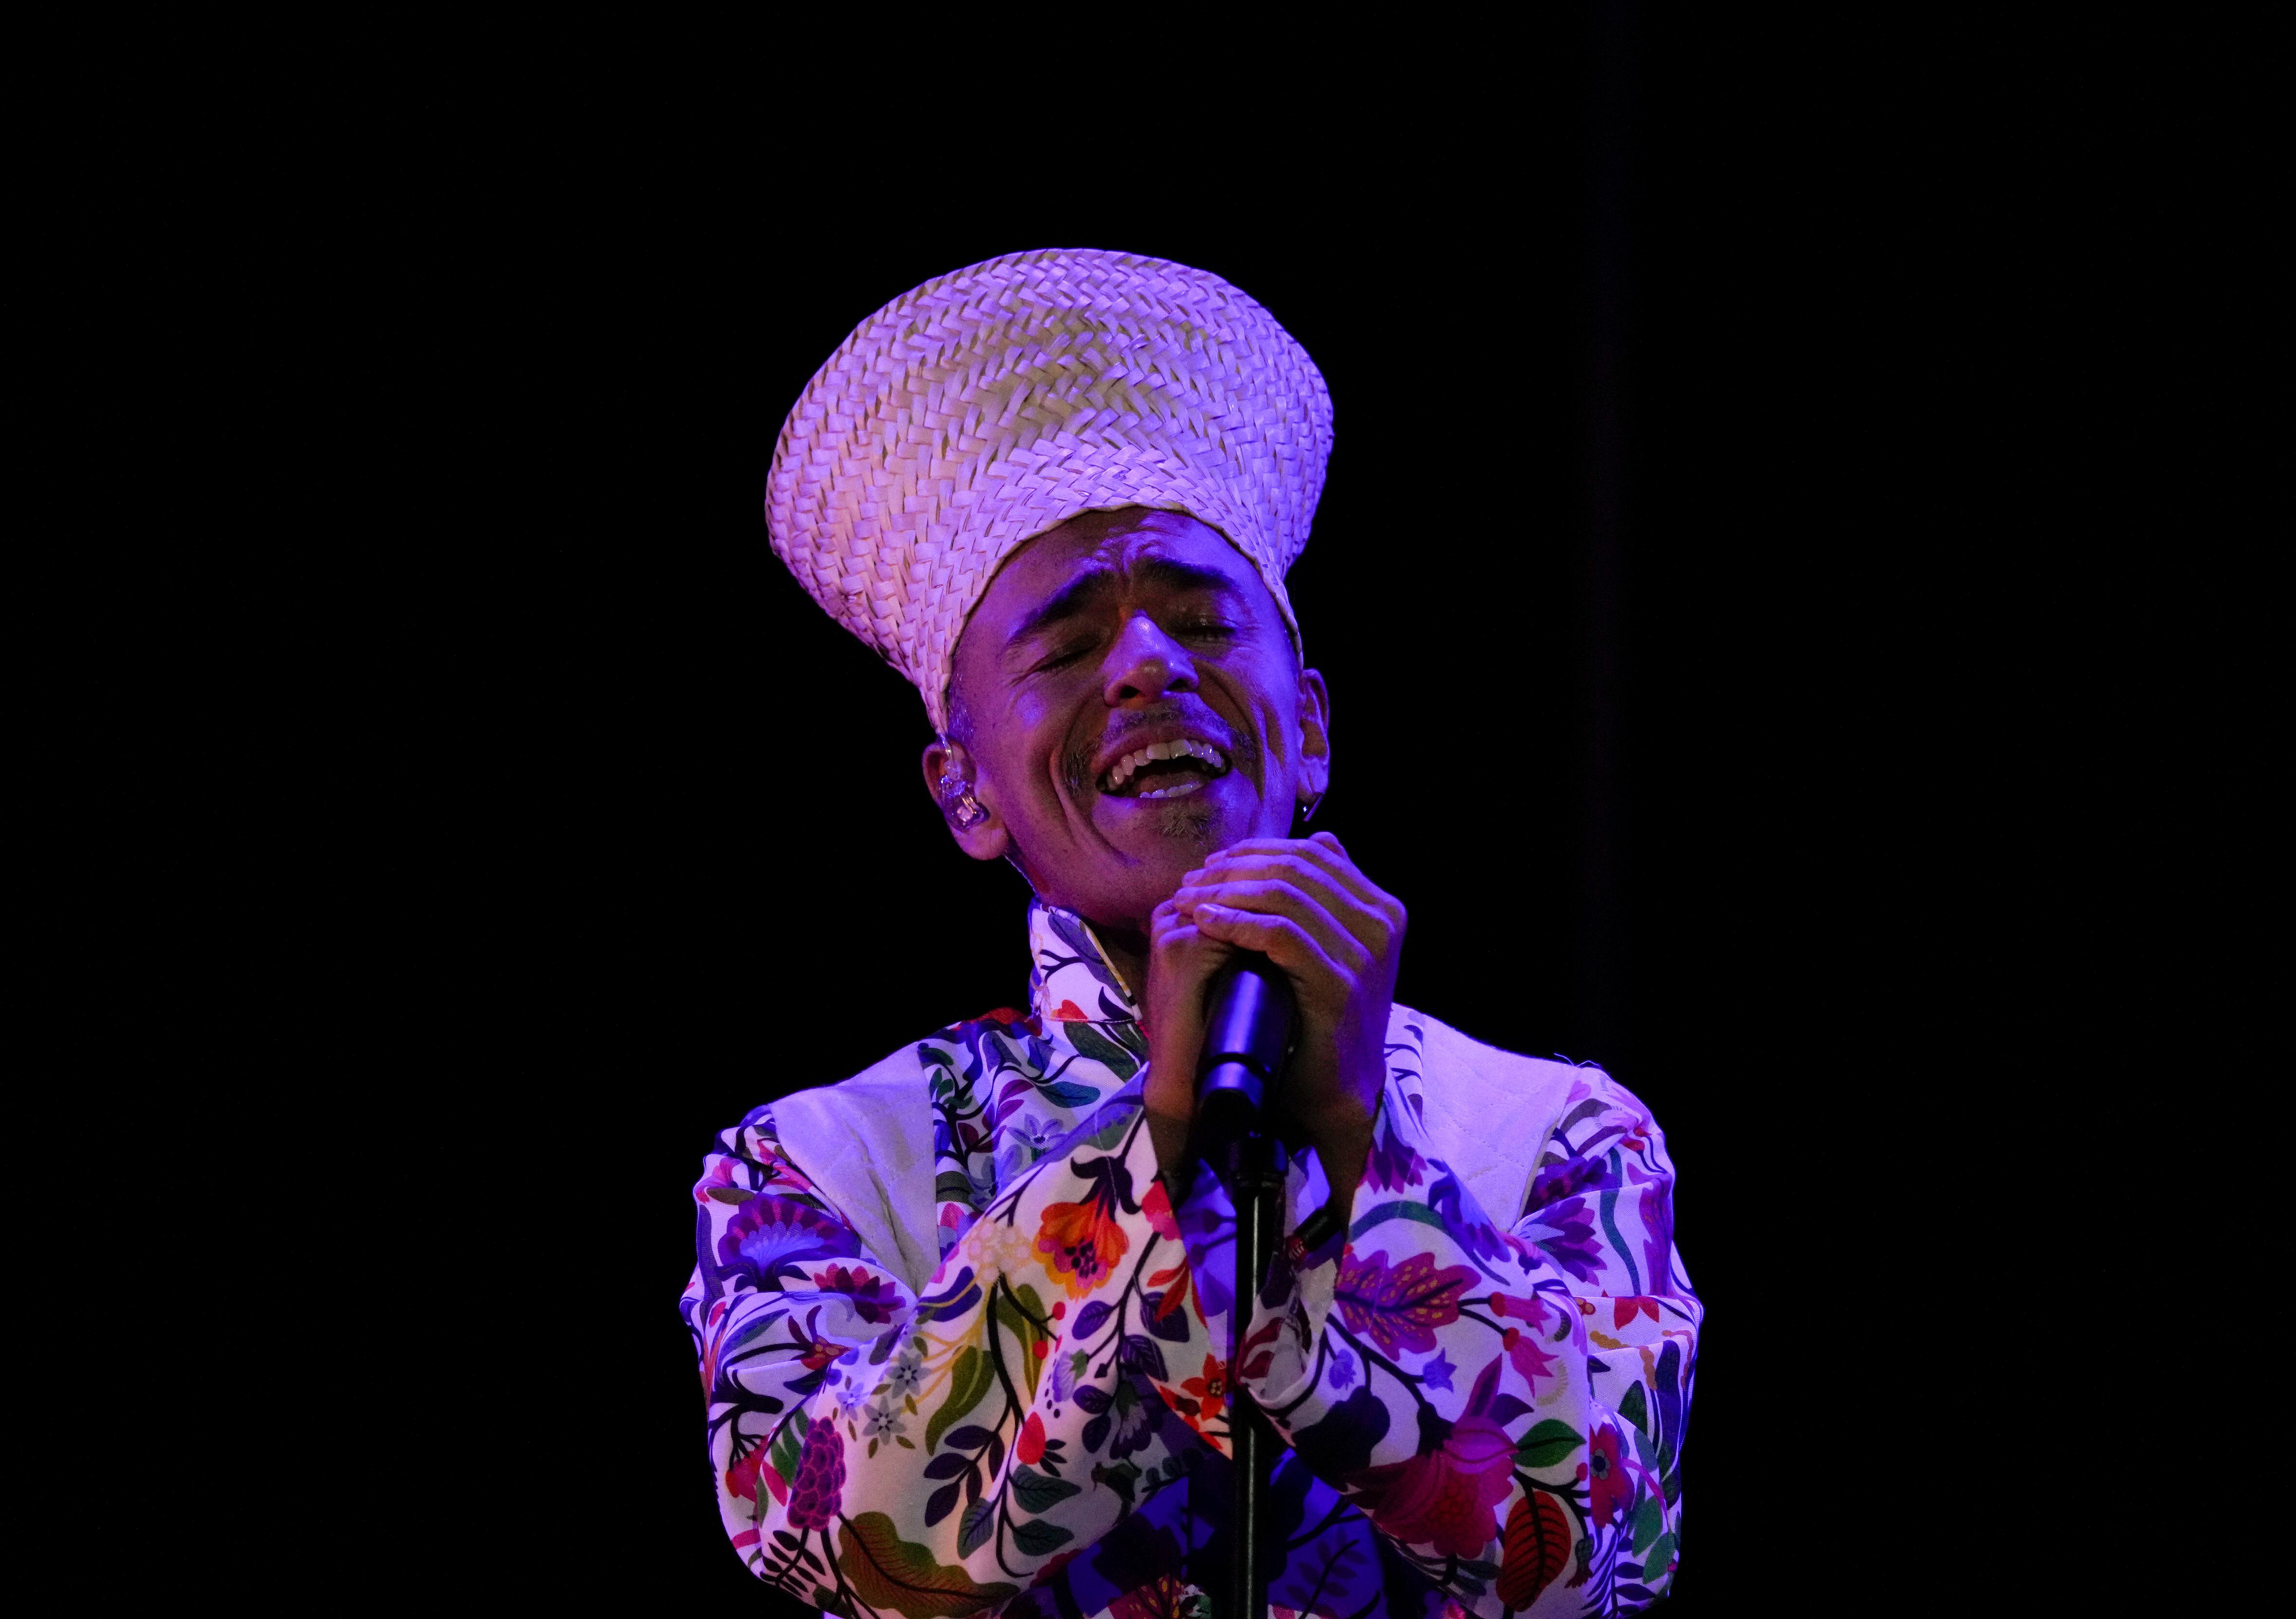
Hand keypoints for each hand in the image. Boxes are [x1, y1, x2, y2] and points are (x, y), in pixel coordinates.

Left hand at [1142, 831, 1405, 1218]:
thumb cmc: (1320, 1017)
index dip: (1255, 852)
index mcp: (1382, 908)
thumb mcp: (1332, 946)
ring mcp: (1364, 953)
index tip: (1211, 866)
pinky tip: (1204, 922)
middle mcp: (1382, 923)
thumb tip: (1320, 837)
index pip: (1312, 853)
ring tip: (1188, 900)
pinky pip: (1279, 935)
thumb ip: (1329, 896)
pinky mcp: (1339, 984)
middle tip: (1191, 882)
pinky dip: (1236, 922)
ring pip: (1283, 894)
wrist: (1335, 1089)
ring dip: (1226, 891)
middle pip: (1295, 867)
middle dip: (1234, 869)